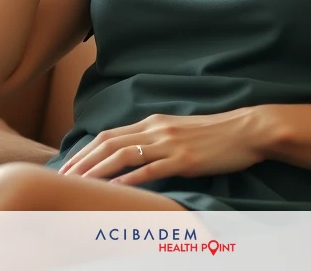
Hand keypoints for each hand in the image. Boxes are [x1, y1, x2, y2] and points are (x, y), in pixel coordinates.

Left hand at [57, 109, 272, 186]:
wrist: (248, 129)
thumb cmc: (216, 133)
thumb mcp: (179, 130)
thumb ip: (156, 138)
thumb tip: (135, 153)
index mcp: (153, 122)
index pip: (108, 135)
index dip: (85, 150)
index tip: (68, 165)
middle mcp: (156, 129)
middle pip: (108, 143)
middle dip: (82, 161)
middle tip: (62, 178)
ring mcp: (169, 144)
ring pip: (123, 155)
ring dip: (97, 170)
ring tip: (78, 184)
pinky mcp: (184, 159)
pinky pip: (150, 170)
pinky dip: (128, 180)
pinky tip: (114, 190)